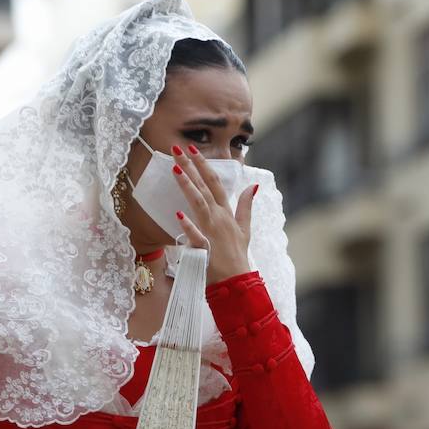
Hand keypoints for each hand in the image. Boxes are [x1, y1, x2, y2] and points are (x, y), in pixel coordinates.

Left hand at [169, 144, 255, 284]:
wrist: (236, 280)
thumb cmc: (237, 255)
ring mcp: (212, 231)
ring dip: (188, 186)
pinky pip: (196, 235)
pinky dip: (188, 226)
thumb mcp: (245, 228)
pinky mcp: (206, 248)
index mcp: (227, 212)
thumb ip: (246, 206)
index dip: (204, 164)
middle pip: (204, 187)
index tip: (192, 149)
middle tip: (176, 149)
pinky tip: (178, 214)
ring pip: (199, 204)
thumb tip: (253, 185)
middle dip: (191, 167)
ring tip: (175, 170)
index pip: (215, 182)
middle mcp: (219, 218)